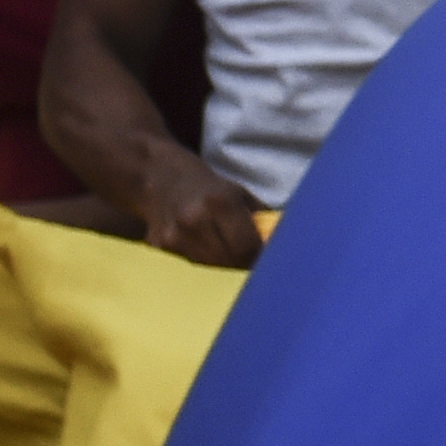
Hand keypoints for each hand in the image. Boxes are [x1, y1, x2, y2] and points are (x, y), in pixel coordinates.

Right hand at [137, 147, 265, 268]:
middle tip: (251, 263)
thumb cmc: (207, 187)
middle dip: (242, 266)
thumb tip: (288, 241)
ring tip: (229, 256)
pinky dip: (202, 265)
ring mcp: (172, 236)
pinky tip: (205, 251)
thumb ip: (261, 218)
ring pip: (208, 269)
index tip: (268, 261)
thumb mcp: (240, 193)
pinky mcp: (158, 248)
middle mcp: (194, 220)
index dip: (259, 258)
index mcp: (220, 202)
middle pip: (227, 262)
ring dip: (222, 269)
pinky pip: (189, 266)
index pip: (246, 246)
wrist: (157, 176)